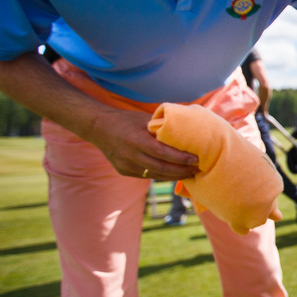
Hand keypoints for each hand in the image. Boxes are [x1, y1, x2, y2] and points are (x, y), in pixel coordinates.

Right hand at [84, 106, 199, 180]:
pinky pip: (147, 175)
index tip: (196, 159)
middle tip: (198, 169)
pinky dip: (162, 175)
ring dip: (174, 176)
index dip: (180, 158)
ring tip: (191, 173)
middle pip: (161, 168)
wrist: (98, 128)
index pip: (162, 153)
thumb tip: (189, 128)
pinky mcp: (124, 171)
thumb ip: (163, 126)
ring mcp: (125, 165)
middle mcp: (130, 155)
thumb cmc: (127, 120)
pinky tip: (175, 174)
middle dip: (182, 171)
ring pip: (155, 175)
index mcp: (136, 139)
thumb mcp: (144, 119)